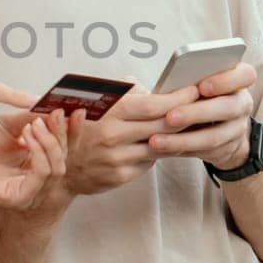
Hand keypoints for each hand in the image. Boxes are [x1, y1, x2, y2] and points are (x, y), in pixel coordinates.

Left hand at [0, 109, 72, 210]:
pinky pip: (42, 175)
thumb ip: (31, 117)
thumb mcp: (6, 125)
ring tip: (33, 125)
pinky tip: (27, 137)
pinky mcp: (19, 199)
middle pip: (64, 157)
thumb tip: (55, 107)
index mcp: (34, 161)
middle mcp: (35, 179)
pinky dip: (39, 153)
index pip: (63, 147)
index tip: (79, 109)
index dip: (73, 129)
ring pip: (57, 167)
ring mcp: (29, 191)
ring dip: (49, 142)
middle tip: (56, 114)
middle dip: (62, 133)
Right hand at [61, 80, 201, 194]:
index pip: (153, 105)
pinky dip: (160, 151)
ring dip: (178, 135)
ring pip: (161, 145)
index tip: (194, 90)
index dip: (178, 97)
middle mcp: (113, 136)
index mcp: (108, 113)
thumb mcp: (93, 102)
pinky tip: (170, 143)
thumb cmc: (80, 128)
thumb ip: (122, 93)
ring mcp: (117, 158)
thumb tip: (150, 87)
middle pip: (163, 125)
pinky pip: (149, 161)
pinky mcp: (120, 176)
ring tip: (193, 124)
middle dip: (186, 114)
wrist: (59, 165)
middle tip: (203, 105)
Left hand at [146, 62, 257, 169]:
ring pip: (214, 136)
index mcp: (239, 79)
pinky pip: (204, 152)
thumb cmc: (203, 94)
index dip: (225, 81)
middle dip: (196, 113)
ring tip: (156, 140)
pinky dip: (180, 149)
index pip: (246, 75)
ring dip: (183, 140)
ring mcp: (237, 128)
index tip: (201, 87)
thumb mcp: (201, 82)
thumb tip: (166, 88)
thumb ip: (191, 81)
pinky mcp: (226, 148)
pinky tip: (161, 148)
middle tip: (170, 117)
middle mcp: (242, 103)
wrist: (219, 124)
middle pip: (228, 108)